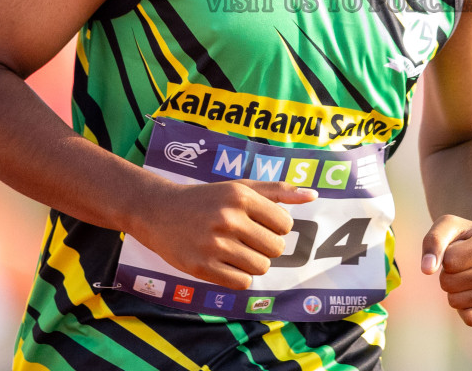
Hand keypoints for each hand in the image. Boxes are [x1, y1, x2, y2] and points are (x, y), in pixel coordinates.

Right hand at [133, 179, 315, 289]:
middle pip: (276, 248)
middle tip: (249, 240)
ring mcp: (214, 245)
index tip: (260, 225)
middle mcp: (228, 219)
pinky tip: (226, 263)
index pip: (285, 224)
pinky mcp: (202, 267)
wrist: (159, 211)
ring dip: (254, 263)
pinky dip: (239, 277)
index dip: (277, 228)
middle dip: (268, 247)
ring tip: (237, 251)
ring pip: (261, 267)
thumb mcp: (239, 188)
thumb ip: (277, 191)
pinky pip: (242, 283)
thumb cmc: (206, 199)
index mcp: (240, 196)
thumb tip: (313, 196)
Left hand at [420, 214, 471, 326]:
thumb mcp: (449, 227)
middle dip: (448, 275)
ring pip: (457, 302)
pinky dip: (464, 309)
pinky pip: (470, 319)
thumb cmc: (468, 238)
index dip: (445, 257)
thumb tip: (427, 269)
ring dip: (455, 292)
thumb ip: (434, 241)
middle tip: (464, 267)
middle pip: (450, 283)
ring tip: (470, 278)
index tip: (460, 250)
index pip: (449, 261)